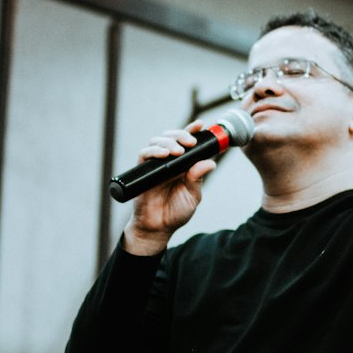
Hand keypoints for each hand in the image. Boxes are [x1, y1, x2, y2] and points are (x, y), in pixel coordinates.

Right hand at [124, 120, 215, 252]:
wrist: (158, 228)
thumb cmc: (176, 212)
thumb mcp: (192, 195)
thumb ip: (198, 178)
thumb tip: (210, 162)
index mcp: (183, 165)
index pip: (187, 143)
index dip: (193, 131)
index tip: (201, 125)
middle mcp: (169, 161)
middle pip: (172, 137)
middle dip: (181, 134)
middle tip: (190, 141)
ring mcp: (155, 165)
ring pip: (158, 141)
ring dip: (169, 141)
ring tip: (178, 150)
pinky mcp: (143, 171)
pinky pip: (145, 154)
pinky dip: (154, 150)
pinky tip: (164, 154)